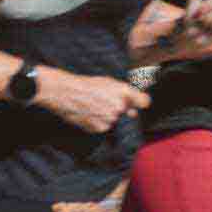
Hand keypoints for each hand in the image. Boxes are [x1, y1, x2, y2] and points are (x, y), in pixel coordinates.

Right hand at [30, 67, 148, 134]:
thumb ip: (124, 94)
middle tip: (106, 102)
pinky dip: (99, 123)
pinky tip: (90, 114)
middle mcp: (119, 106)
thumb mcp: (108, 82)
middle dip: (121, 110)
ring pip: (116, 121)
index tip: (137, 105)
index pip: (144, 102)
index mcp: (123, 91)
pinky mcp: (100, 128)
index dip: (141, 103)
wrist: (66, 93)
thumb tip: (134, 109)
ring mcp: (110, 119)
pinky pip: (105, 127)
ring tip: (95, 107)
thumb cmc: (86, 84)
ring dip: (109, 117)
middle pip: (128, 113)